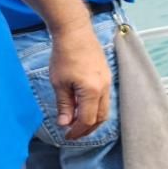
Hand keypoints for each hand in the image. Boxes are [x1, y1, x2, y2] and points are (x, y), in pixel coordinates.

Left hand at [49, 22, 111, 140]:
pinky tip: (83, 107)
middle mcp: (104, 88)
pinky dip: (96, 107)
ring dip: (93, 119)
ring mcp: (108, 81)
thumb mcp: (59, 83)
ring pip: (105, 108)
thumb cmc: (65, 55)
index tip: (66, 136)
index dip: (77, 131)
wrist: (75, 32)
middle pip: (100, 117)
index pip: (87, 119)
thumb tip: (65, 124)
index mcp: (92, 91)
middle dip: (87, 129)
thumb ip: (64, 105)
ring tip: (78, 123)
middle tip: (73, 134)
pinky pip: (105, 98)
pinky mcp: (107, 75)